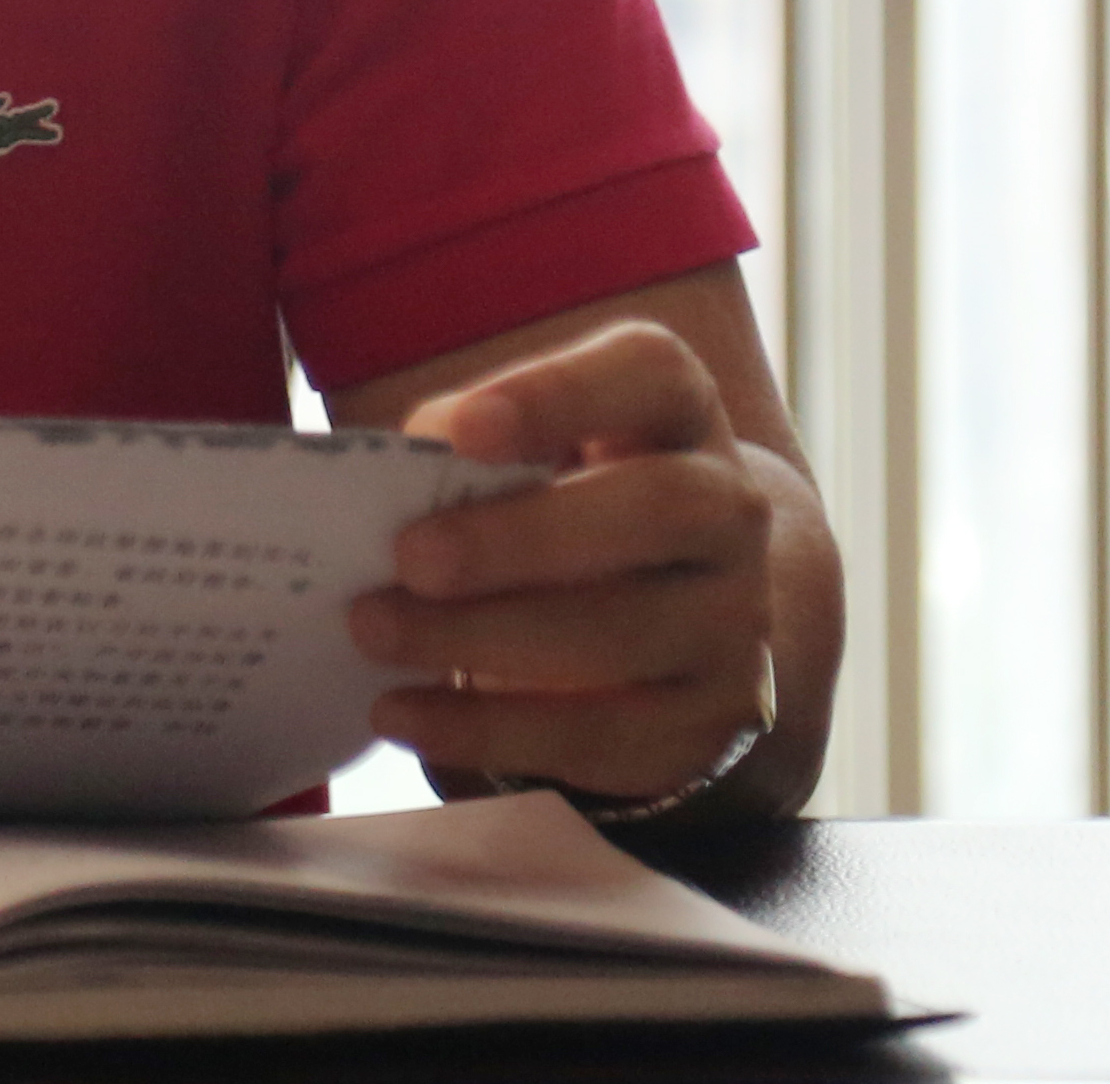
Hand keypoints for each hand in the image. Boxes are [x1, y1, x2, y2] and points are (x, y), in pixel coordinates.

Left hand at [350, 319, 778, 807]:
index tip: (461, 430)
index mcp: (678, 411)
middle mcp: (730, 509)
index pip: (649, 374)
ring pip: (626, 634)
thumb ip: (468, 443)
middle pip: (657, 510)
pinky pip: (603, 735)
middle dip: (520, 538)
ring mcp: (734, 622)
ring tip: (375, 631)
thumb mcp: (531, 448)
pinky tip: (402, 712)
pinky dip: (490, 730)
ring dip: (483, 638)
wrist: (673, 608)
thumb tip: (392, 473)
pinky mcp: (710, 723)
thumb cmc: (563, 498)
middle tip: (408, 558)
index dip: (558, 394)